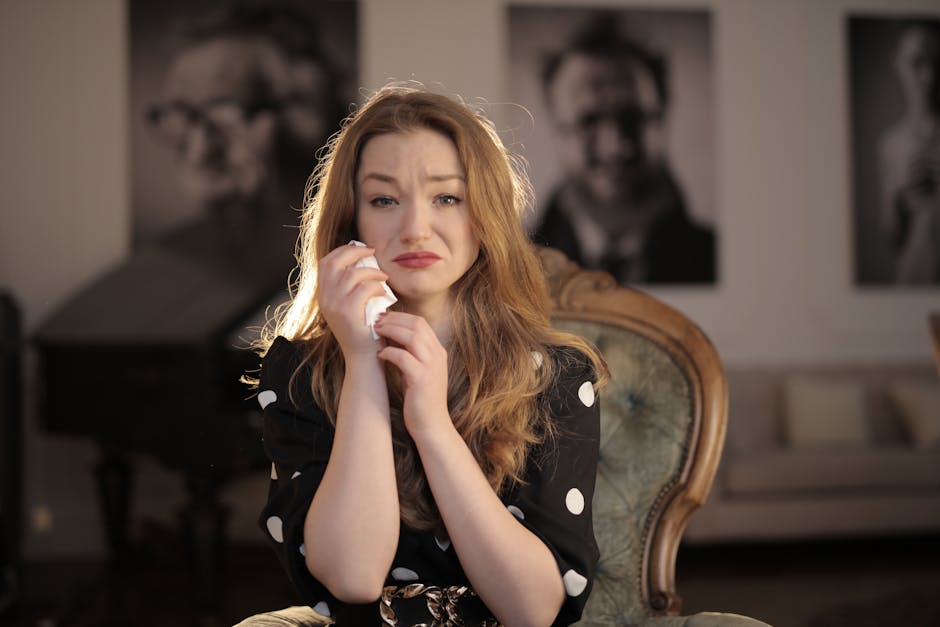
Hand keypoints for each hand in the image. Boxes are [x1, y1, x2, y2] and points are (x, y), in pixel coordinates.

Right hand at [318, 243, 391, 357]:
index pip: (326, 262)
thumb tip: (364, 258)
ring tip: (384, 277)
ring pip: (352, 274)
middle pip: (334, 263)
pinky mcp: (348, 313)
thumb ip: (352, 285)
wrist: (363, 355)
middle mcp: (325, 299)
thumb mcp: (352, 303)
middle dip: (355, 253)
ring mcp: (334, 306)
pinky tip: (384, 293)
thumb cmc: (364, 328)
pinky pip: (364, 289)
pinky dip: (377, 286)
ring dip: (372, 271)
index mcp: (324, 294)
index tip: (360, 248)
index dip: (342, 251)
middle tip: (373, 252)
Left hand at [374, 312, 450, 436]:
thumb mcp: (418, 370)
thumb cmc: (420, 399)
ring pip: (412, 336)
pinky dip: (389, 352)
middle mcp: (437, 355)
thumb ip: (410, 353)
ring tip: (376, 333)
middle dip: (394, 320)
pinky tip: (380, 355)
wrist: (432, 425)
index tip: (383, 317)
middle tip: (376, 321)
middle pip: (417, 324)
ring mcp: (431, 366)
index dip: (400, 317)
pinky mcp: (422, 379)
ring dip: (391, 331)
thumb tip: (390, 335)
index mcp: (438, 351)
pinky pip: (403, 357)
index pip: (420, 322)